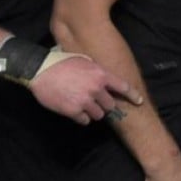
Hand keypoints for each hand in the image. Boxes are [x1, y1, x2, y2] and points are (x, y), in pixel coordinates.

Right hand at [29, 54, 143, 124]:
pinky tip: (75, 111)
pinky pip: (85, 120)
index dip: (133, 95)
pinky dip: (82, 117)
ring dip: (94, 112)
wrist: (40, 70)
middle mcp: (96, 88)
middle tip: (96, 101)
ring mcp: (85, 101)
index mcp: (101, 74)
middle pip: (110, 105)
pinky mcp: (73, 111)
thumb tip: (104, 79)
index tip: (139, 101)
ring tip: (84, 105)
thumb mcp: (85, 60)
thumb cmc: (62, 62)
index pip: (123, 87)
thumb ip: (97, 71)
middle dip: (105, 104)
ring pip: (99, 115)